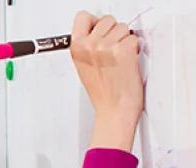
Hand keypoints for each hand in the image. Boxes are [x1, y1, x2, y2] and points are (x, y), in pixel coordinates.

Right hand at [71, 11, 142, 149]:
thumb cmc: (101, 90)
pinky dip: (135, 48)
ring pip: (122, 27)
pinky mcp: (124, 50)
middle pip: (106, 19)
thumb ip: (86, 45)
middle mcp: (90, 44)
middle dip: (113, 31)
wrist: (114, 107)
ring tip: (120, 57)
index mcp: (76, 47)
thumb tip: (97, 30)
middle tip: (112, 48)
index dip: (94, 22)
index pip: (83, 17)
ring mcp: (107, 46)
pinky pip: (134, 38)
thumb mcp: (83, 65)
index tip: (99, 30)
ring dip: (125, 39)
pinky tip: (128, 61)